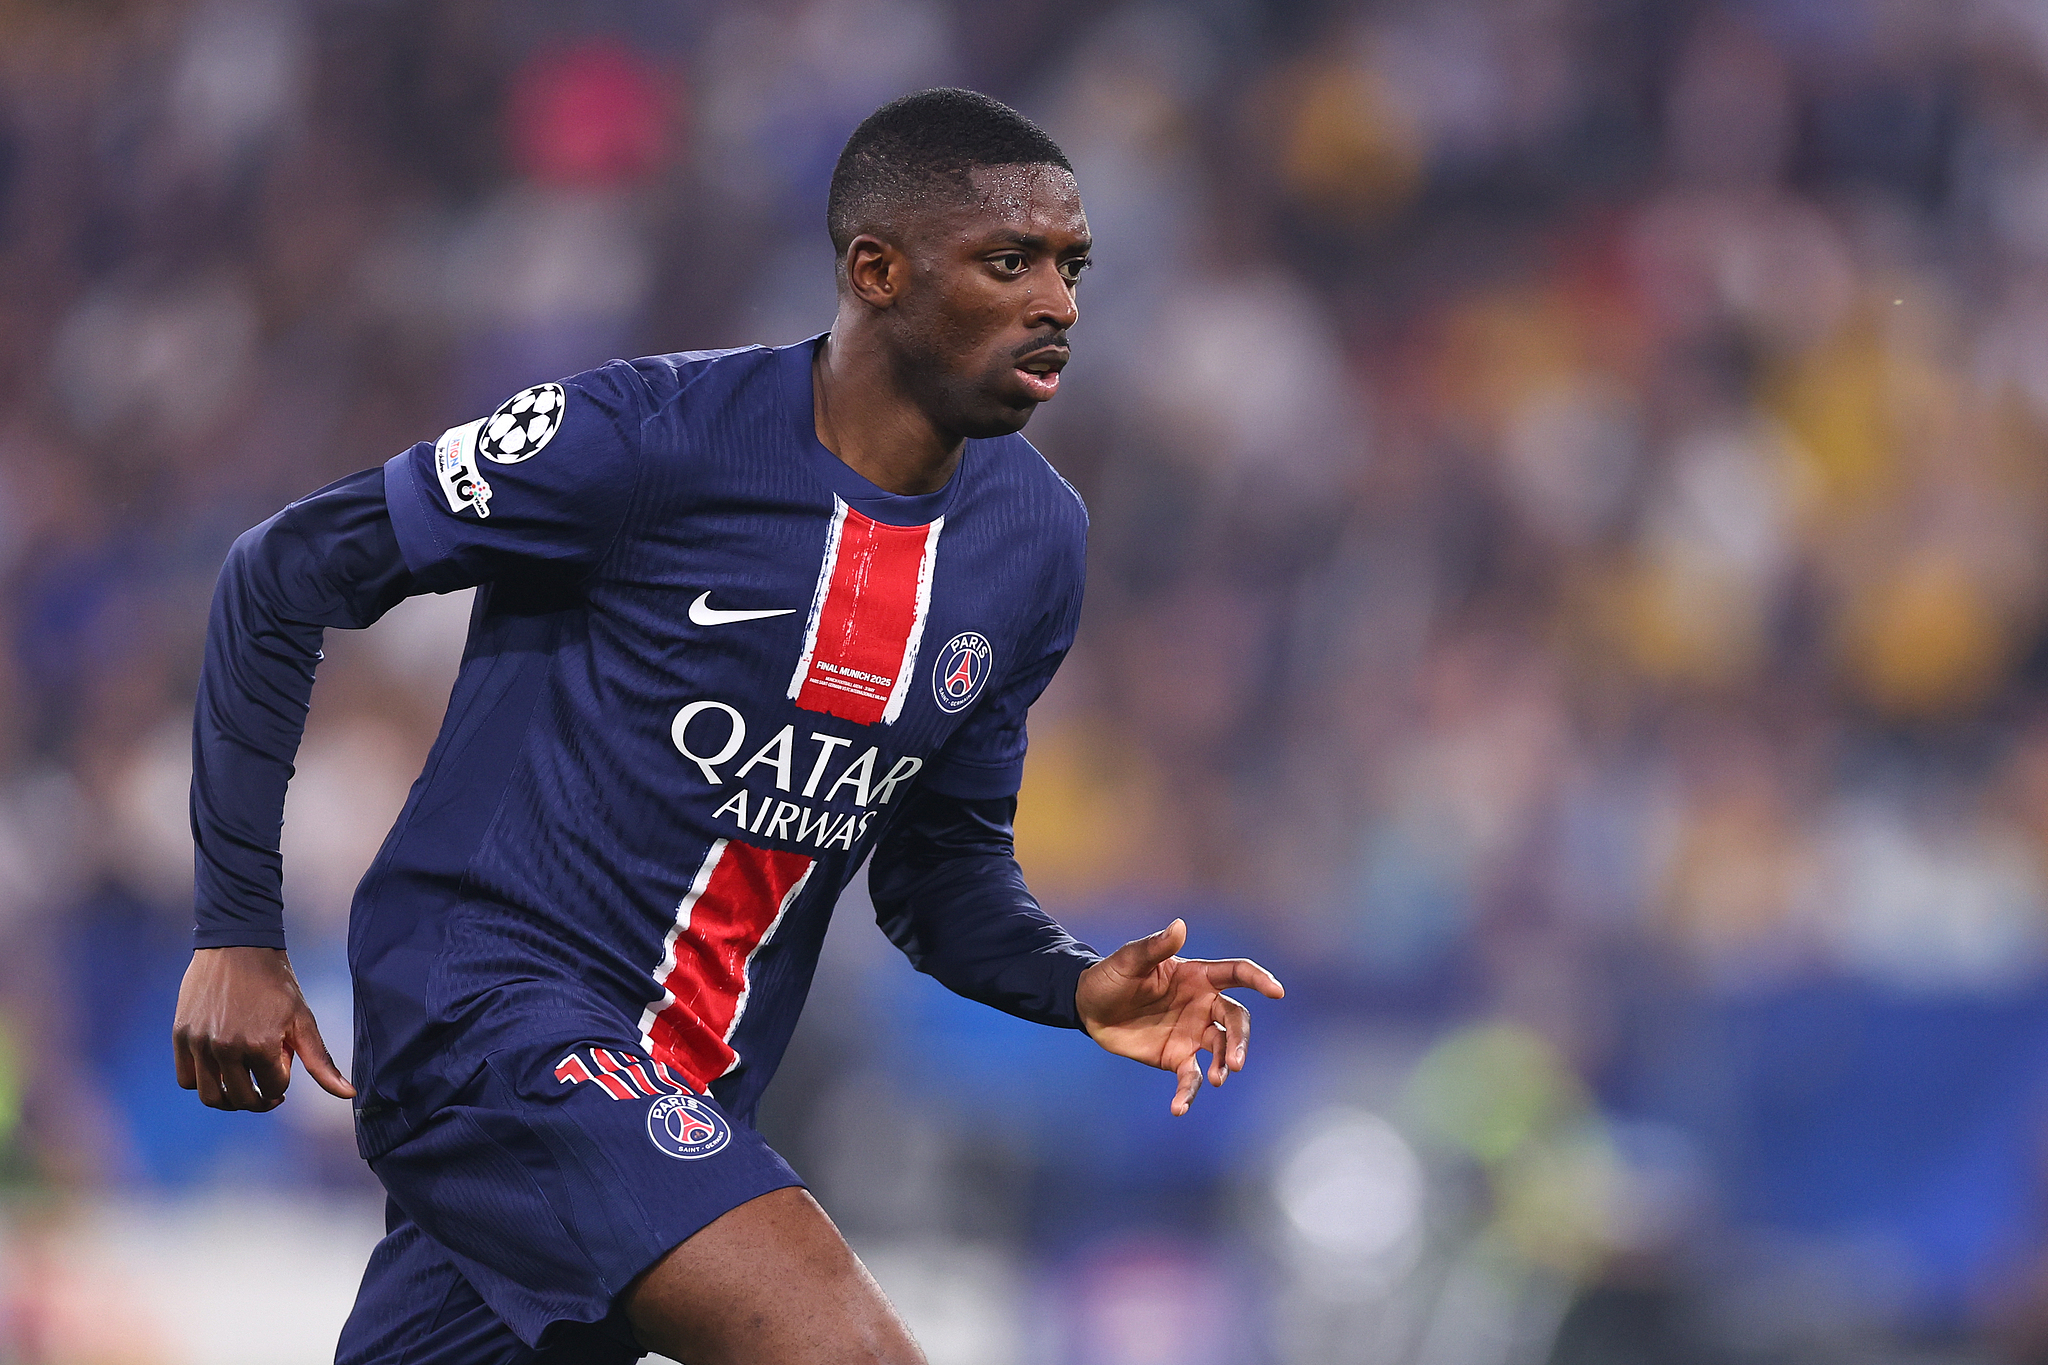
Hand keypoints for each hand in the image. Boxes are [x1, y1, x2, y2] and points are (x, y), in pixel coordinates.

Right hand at [173, 947, 354, 1110]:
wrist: (239, 946)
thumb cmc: (276, 983)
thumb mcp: (303, 1020)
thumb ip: (322, 1061)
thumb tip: (349, 1095)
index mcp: (260, 1044)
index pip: (273, 1088)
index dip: (282, 1080)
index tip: (283, 1061)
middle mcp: (226, 1048)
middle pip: (242, 1099)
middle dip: (260, 1098)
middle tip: (267, 1085)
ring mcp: (199, 1043)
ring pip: (211, 1097)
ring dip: (230, 1099)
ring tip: (244, 1084)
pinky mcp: (181, 1036)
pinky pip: (186, 1079)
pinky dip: (203, 1083)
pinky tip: (221, 1069)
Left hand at [1075, 919, 1284, 1115]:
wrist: (1089, 1008)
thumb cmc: (1111, 976)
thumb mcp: (1130, 961)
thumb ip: (1155, 947)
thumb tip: (1180, 925)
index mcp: (1197, 976)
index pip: (1236, 974)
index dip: (1258, 979)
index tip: (1276, 991)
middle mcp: (1202, 1004)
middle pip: (1235, 1019)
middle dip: (1241, 1039)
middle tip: (1236, 1061)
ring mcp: (1193, 1032)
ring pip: (1221, 1048)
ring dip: (1224, 1064)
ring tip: (1217, 1078)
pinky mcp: (1177, 1057)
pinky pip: (1191, 1077)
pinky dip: (1188, 1093)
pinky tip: (1178, 1107)